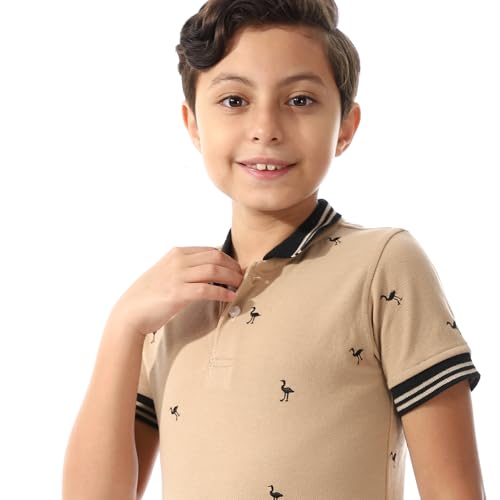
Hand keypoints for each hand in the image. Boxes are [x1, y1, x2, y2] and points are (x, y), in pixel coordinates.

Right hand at [108, 247, 242, 338]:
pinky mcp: (177, 293)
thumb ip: (187, 268)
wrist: (131, 312)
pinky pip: (207, 290)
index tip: (237, 268)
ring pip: (214, 271)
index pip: (211, 250)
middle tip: (242, 277)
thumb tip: (212, 271)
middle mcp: (178, 261)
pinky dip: (223, 292)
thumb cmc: (150, 294)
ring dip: (232, 278)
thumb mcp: (168, 272)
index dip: (228, 259)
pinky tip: (231, 297)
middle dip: (233, 267)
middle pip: (216, 258)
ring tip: (240, 285)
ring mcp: (177, 276)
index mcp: (177, 253)